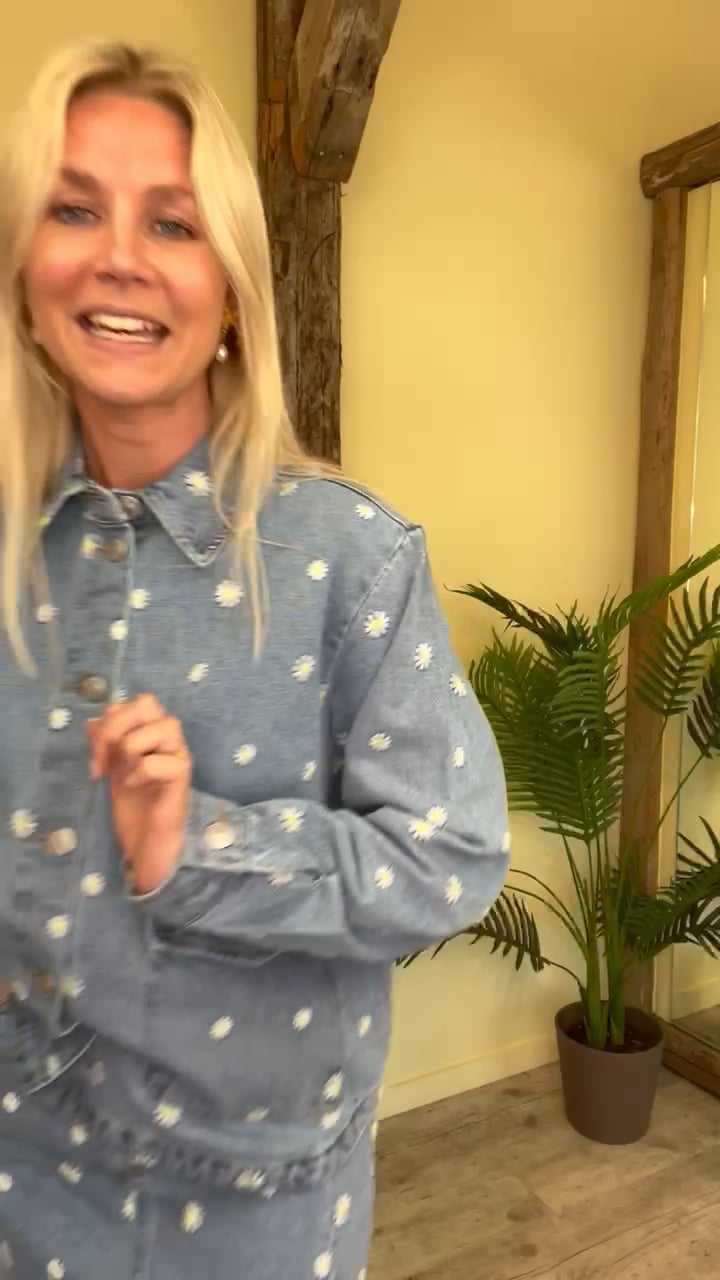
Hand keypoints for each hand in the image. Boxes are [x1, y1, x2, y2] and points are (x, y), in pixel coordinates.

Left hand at [87, 695, 191, 894]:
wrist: (145, 843)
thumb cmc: (132, 806)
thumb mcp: (110, 768)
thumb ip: (104, 743)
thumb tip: (91, 722)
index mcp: (150, 731)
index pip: (131, 703)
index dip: (107, 723)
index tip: (96, 757)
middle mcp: (167, 737)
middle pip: (147, 703)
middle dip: (116, 727)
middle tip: (105, 759)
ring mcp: (178, 754)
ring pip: (164, 725)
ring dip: (133, 746)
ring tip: (125, 771)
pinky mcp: (182, 775)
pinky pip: (159, 760)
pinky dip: (139, 772)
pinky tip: (135, 787)